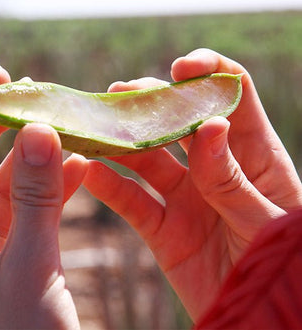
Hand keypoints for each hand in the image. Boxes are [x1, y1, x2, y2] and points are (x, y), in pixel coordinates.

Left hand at [0, 66, 86, 328]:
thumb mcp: (31, 269)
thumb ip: (34, 199)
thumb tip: (39, 129)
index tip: (0, 80)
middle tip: (30, 92)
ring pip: (2, 188)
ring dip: (32, 156)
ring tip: (64, 124)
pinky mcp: (15, 263)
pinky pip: (29, 213)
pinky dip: (53, 187)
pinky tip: (82, 166)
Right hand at [83, 48, 301, 319]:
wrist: (264, 318)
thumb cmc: (285, 264)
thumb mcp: (268, 221)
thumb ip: (233, 179)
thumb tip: (209, 127)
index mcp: (253, 156)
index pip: (232, 97)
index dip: (209, 73)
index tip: (182, 67)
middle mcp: (213, 169)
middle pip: (177, 121)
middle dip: (150, 102)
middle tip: (120, 94)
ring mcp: (186, 198)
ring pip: (146, 158)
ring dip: (120, 140)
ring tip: (95, 126)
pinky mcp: (162, 230)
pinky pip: (130, 202)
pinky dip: (107, 186)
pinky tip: (89, 170)